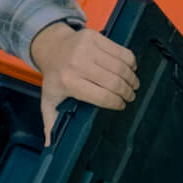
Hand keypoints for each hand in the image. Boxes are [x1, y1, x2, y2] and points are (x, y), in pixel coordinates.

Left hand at [30, 21, 138, 141]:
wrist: (51, 46)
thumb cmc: (54, 76)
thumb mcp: (49, 100)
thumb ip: (51, 123)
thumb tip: (50, 146)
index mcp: (69, 82)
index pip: (102, 96)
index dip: (116, 103)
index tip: (121, 106)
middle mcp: (78, 64)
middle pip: (114, 82)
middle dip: (127, 92)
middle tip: (130, 96)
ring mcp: (87, 48)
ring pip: (121, 67)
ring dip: (131, 78)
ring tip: (133, 85)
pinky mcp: (95, 36)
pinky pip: (122, 51)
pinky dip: (130, 62)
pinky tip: (130, 69)